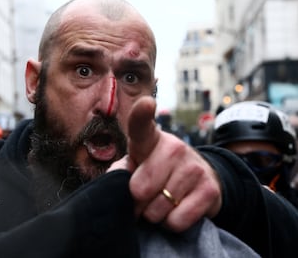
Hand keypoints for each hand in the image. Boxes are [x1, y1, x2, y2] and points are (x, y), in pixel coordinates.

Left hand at [109, 96, 221, 231]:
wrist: (198, 179)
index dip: (142, 114)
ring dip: (154, 214)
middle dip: (137, 203)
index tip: (146, 103)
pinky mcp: (209, 190)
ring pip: (157, 210)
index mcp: (150, 139)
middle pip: (140, 190)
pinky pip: (176, 222)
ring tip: (163, 200)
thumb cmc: (155, 172)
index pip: (142, 125)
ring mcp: (194, 167)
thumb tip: (118, 180)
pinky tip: (177, 209)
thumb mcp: (135, 166)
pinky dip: (171, 224)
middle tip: (144, 197)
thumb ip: (120, 171)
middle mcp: (174, 147)